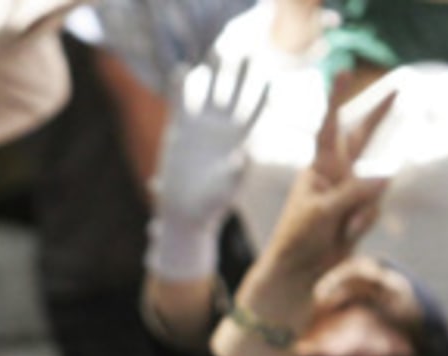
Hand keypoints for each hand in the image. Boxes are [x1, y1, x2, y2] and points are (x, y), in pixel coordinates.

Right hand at [146, 57, 266, 281]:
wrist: (184, 213)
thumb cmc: (208, 206)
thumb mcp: (224, 190)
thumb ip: (235, 173)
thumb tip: (242, 156)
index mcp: (238, 142)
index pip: (254, 113)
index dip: (261, 96)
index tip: (269, 79)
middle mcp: (221, 130)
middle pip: (233, 95)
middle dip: (240, 75)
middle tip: (247, 53)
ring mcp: (200, 128)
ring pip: (208, 93)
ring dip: (213, 73)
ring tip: (218, 51)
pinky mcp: (178, 131)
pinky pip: (180, 104)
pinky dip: (180, 88)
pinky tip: (181, 70)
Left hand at [251, 71, 393, 296]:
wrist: (299, 271)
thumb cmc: (298, 238)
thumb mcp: (322, 213)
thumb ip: (354, 193)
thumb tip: (388, 174)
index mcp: (319, 168)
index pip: (330, 128)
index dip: (337, 100)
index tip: (342, 73)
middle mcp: (336, 175)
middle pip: (362, 138)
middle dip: (379, 116)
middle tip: (398, 89)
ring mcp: (350, 192)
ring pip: (376, 188)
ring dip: (361, 211)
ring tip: (341, 228)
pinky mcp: (360, 212)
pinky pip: (375, 210)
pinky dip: (363, 225)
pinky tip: (346, 236)